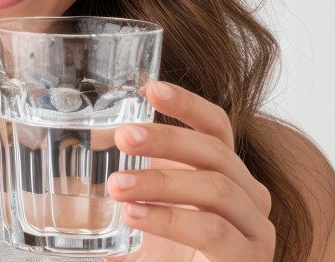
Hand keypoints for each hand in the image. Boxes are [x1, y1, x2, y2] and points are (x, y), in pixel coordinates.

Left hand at [105, 80, 275, 260]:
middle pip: (215, 152)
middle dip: (167, 139)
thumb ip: (130, 181)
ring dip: (160, 182)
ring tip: (117, 185)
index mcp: (226, 175)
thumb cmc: (172, 255)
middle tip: (122, 137)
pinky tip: (134, 215)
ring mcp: (255, 229)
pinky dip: (171, 219)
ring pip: (216, 189)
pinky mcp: (248, 258)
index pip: (217, 128)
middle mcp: (249, 197)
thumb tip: (79, 148)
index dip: (187, 105)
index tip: (150, 89)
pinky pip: (212, 230)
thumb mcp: (149, 209)